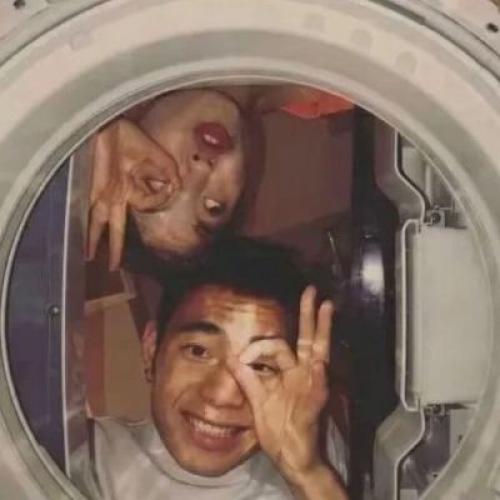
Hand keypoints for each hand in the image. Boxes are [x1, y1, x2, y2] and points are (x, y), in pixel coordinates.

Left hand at [87, 118, 179, 269]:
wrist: (108, 124)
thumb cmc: (131, 137)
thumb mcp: (155, 155)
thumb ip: (168, 171)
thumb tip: (177, 186)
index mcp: (132, 188)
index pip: (146, 207)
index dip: (158, 202)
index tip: (170, 188)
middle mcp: (116, 196)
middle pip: (115, 228)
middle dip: (115, 248)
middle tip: (113, 268)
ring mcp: (103, 194)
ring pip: (99, 224)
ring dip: (95, 242)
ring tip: (90, 258)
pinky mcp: (93, 189)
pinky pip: (91, 212)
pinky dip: (88, 228)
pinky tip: (82, 242)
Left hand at [229, 287, 338, 486]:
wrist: (290, 458)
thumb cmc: (278, 429)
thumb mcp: (258, 401)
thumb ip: (247, 379)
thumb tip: (231, 358)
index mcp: (290, 373)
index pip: (279, 346)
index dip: (259, 346)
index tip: (241, 356)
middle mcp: (303, 376)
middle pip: (308, 340)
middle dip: (309, 315)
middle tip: (313, 291)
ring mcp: (310, 389)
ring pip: (319, 356)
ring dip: (322, 334)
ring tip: (326, 310)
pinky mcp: (312, 408)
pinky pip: (316, 391)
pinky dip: (318, 377)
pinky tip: (319, 364)